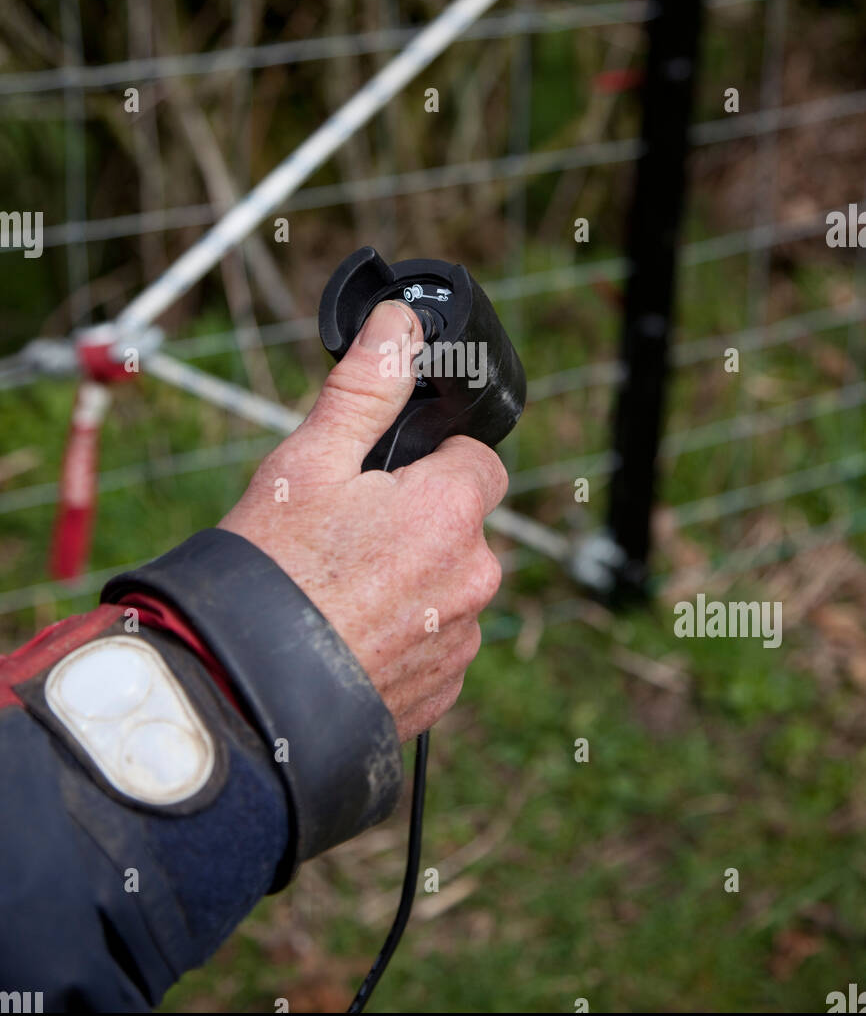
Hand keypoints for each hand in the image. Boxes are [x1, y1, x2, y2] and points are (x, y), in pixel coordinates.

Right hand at [218, 299, 507, 740]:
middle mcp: (474, 577)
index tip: (381, 478)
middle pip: (461, 525)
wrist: (239, 693)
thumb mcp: (309, 460)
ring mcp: (460, 641)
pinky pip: (434, 644)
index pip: (477, 461)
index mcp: (452, 510)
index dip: (430, 461)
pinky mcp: (442, 691)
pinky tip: (346, 635)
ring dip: (411, 581)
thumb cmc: (270, 571)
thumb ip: (368, 385)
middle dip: (415, 521)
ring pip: (447, 586)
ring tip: (337, 591)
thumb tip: (401, 322)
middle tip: (344, 535)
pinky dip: (401, 636)